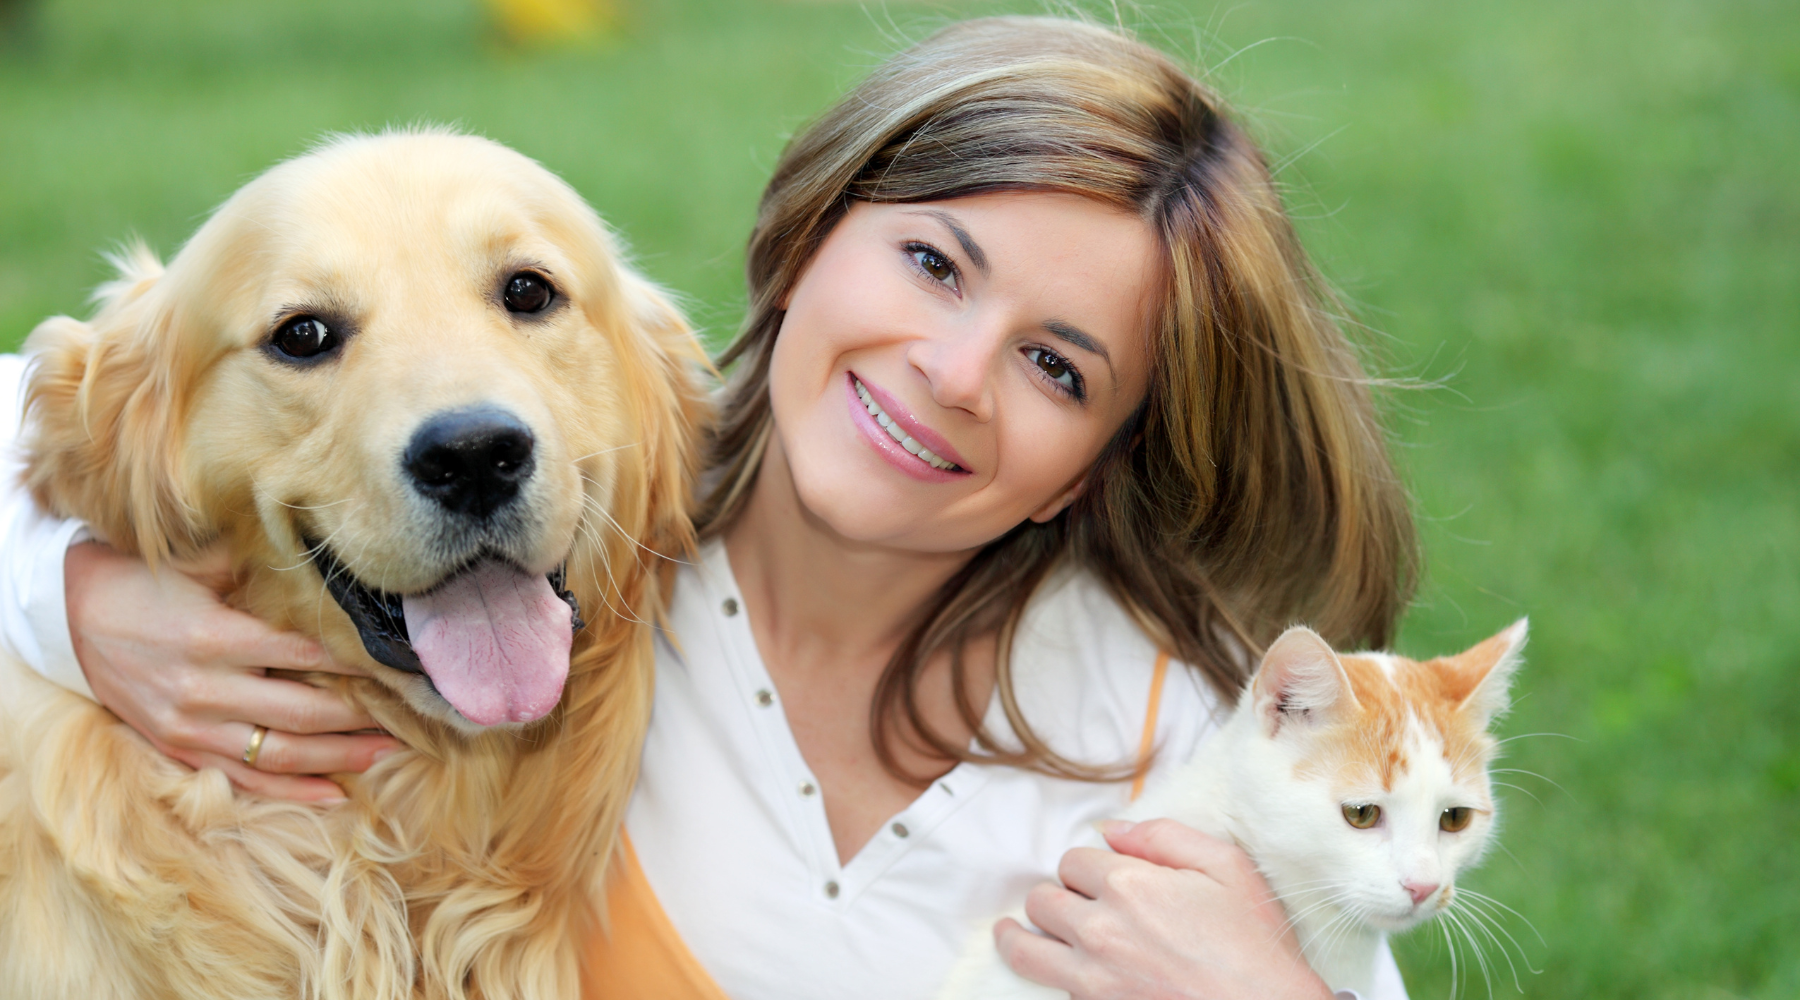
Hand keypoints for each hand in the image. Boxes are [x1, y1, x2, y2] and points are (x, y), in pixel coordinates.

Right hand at [65, 540, 400, 802]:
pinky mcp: (178, 749)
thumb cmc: (147, 582)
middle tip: (409, 716)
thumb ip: (260, 571)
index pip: (306, 656)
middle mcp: (204, 689)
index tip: (399, 664)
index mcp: (215, 638)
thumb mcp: (201, 564)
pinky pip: (243, 780)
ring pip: (280, 755)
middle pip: (302, 713)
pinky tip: (337, 793)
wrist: (71, 617)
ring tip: (387, 751)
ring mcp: (190, 726)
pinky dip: (293, 790)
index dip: (358, 663)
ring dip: (339, 757)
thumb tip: (329, 570)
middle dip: (362, 718)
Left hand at [995, 818, 1335, 999]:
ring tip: (1013, 930)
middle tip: (1070, 901)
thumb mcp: (1227, 867)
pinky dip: (1049, 976)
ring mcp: (1093, 977)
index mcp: (1129, 885)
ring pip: (1026, 948)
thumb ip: (1164, 836)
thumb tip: (1113, 829)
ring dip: (1020, 934)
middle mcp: (1100, 930)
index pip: (1073, 860)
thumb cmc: (1254, 944)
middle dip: (1054, 894)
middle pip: (1042, 899)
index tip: (1100, 875)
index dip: (1086, 865)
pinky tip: (1052, 969)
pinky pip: (1051, 988)